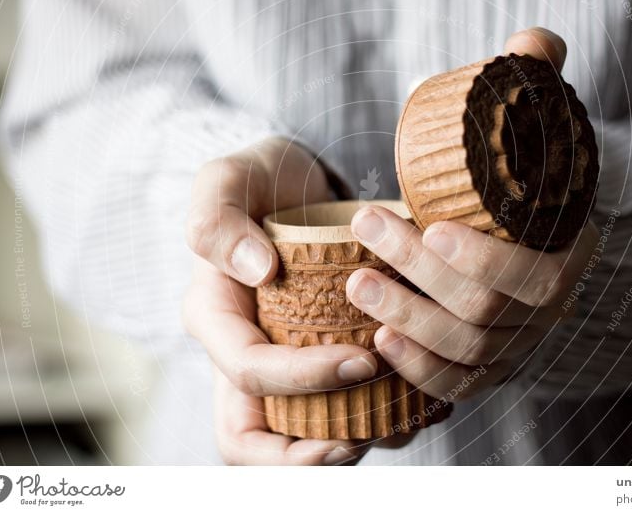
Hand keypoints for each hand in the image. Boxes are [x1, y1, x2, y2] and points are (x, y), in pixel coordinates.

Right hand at [182, 137, 376, 464]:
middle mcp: (243, 353)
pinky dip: (374, 416)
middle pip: (255, 438)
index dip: (301, 380)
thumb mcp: (226, 180)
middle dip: (308, 454)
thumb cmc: (260, 178)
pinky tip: (415, 402)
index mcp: (216, 319)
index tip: (361, 360)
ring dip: (351, 441)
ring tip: (402, 421)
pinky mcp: (315, 359)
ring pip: (301, 434)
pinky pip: (336, 409)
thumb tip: (256, 272)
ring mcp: (280, 361)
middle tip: (365, 436)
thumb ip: (217, 220)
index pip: (249, 374)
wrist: (293, 181)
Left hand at [345, 28, 598, 402]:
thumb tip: (531, 42)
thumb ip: (535, 80)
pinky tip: (379, 341)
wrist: (521, 227)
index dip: (484, 260)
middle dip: (419, 276)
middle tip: (366, 230)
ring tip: (355, 285)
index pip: (533, 275)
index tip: (429, 226)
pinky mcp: (487, 366)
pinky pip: (455, 385)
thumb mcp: (532, 125)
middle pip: (484, 312)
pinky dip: (417, 369)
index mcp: (567, 255)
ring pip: (464, 352)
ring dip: (406, 320)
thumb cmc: (519, 176)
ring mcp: (517, 344)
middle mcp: (546, 309)